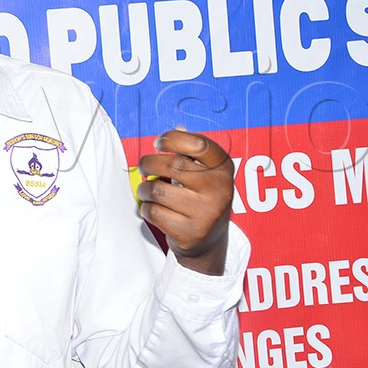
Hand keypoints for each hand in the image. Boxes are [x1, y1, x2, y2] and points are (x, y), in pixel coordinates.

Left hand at [136, 129, 233, 275]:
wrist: (209, 239)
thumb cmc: (200, 195)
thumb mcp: (202, 171)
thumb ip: (189, 150)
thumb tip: (178, 129)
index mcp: (223, 168)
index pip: (198, 144)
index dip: (172, 139)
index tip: (159, 144)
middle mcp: (219, 189)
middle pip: (171, 165)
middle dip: (148, 163)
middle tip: (144, 167)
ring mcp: (206, 213)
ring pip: (156, 190)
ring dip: (145, 189)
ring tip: (149, 191)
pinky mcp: (190, 233)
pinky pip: (153, 212)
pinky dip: (146, 208)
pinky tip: (154, 209)